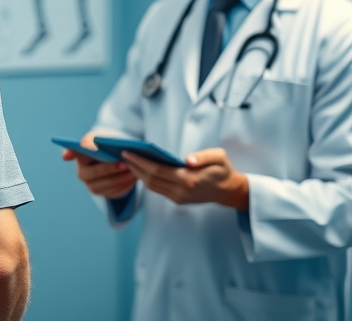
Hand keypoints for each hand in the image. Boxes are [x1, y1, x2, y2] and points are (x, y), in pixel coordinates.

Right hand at [61, 130, 136, 198]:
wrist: (117, 157)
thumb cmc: (108, 144)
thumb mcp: (103, 137)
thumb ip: (97, 139)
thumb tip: (87, 144)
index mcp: (80, 156)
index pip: (72, 153)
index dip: (69, 154)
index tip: (67, 155)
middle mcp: (83, 174)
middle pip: (94, 173)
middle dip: (109, 169)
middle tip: (124, 164)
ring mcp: (93, 186)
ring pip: (108, 184)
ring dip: (122, 177)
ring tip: (134, 170)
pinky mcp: (106, 194)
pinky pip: (117, 191)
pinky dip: (127, 184)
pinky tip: (135, 176)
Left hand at [121, 147, 248, 210]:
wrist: (229, 191)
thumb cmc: (222, 170)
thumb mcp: (219, 158)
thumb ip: (203, 157)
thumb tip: (187, 160)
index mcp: (188, 180)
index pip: (157, 171)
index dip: (140, 162)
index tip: (128, 152)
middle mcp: (180, 191)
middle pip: (150, 179)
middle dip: (134, 167)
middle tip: (122, 155)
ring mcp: (178, 198)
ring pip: (151, 186)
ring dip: (138, 174)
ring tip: (128, 161)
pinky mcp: (177, 200)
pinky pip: (157, 189)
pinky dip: (146, 179)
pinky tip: (140, 170)